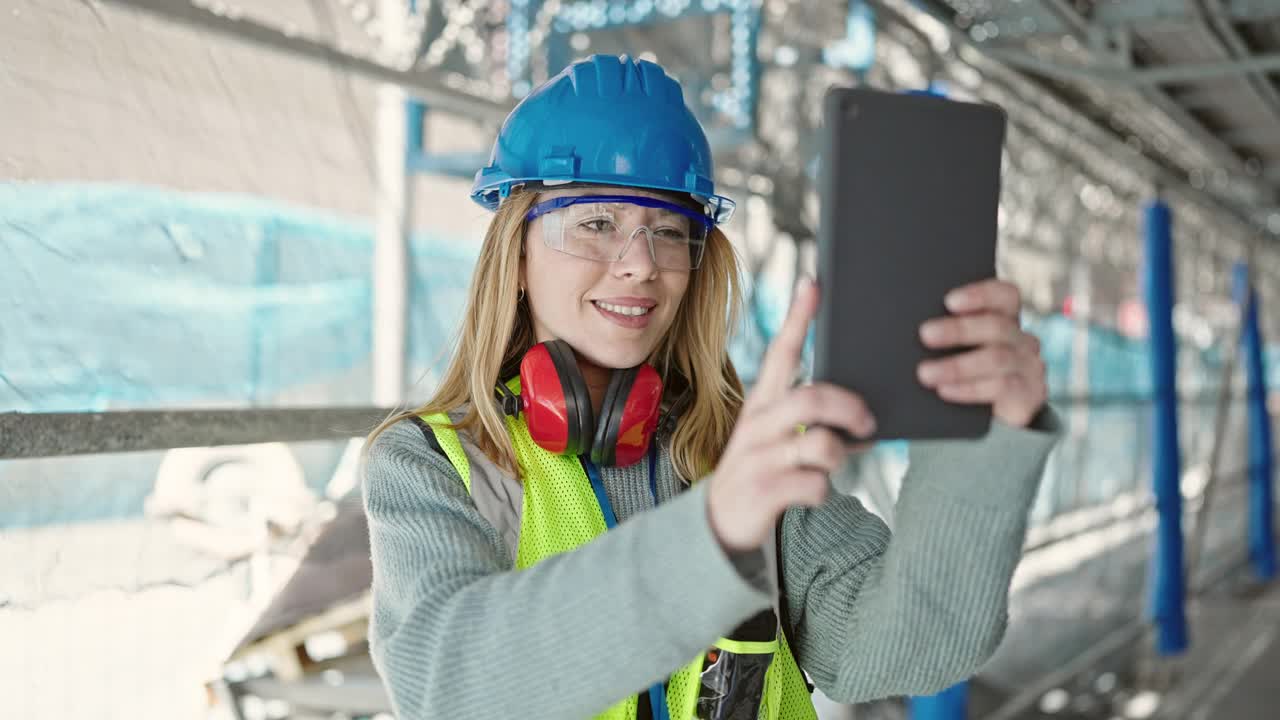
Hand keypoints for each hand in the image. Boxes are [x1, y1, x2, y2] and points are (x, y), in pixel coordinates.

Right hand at [706, 278, 876, 551]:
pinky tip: (811, 494)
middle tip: (869, 422)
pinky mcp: (763, 491)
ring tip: (831, 466)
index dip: (798, 318)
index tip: (814, 284)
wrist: (719, 524)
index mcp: (762, 404)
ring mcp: (758, 458)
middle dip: (849, 408)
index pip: (781, 352)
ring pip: (818, 443)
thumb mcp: (782, 440)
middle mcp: (758, 424)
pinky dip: (821, 491)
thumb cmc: (764, 471)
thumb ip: (819, 426)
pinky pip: (812, 484)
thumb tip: (870, 420)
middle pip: (811, 398)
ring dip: (837, 456)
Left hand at [916, 279, 1047, 428]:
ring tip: (925, 373)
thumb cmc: (966, 377)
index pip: (1004, 295)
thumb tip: (908, 327)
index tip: (949, 301)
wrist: (997, 423)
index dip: (980, 295)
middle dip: (958, 329)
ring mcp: (1028, 366)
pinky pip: (1001, 386)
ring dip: (957, 365)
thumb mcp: (957, 353)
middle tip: (925, 334)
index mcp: (1006, 320)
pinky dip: (969, 388)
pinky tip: (945, 390)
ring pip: (997, 357)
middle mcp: (1021, 339)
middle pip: (996, 326)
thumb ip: (943, 337)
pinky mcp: (1030, 393)